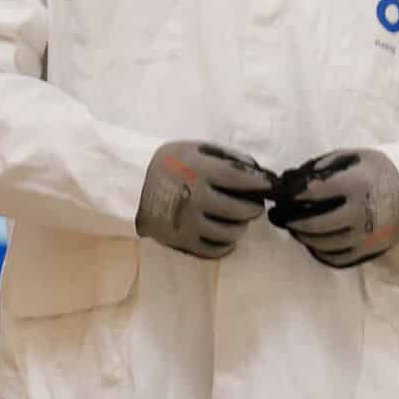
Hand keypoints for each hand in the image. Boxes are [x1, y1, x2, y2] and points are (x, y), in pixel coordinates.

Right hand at [135, 141, 276, 259]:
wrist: (130, 186)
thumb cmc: (169, 165)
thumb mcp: (194, 148)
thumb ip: (227, 156)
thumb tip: (258, 171)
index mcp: (198, 171)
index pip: (242, 180)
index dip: (260, 184)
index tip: (268, 186)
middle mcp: (194, 198)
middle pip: (242, 210)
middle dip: (253, 207)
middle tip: (252, 204)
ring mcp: (187, 223)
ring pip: (231, 233)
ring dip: (240, 226)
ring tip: (236, 219)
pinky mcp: (181, 242)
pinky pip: (215, 251)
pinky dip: (226, 244)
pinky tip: (224, 234)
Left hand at [268, 149, 398, 269]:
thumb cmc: (381, 171)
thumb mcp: (355, 157)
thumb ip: (323, 164)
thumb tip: (292, 177)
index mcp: (355, 186)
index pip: (310, 193)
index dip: (289, 195)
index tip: (279, 195)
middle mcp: (360, 214)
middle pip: (313, 225)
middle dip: (290, 222)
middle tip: (278, 217)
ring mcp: (366, 237)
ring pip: (323, 244)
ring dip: (303, 238)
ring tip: (294, 229)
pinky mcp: (371, 251)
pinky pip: (338, 259)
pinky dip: (320, 253)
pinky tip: (313, 243)